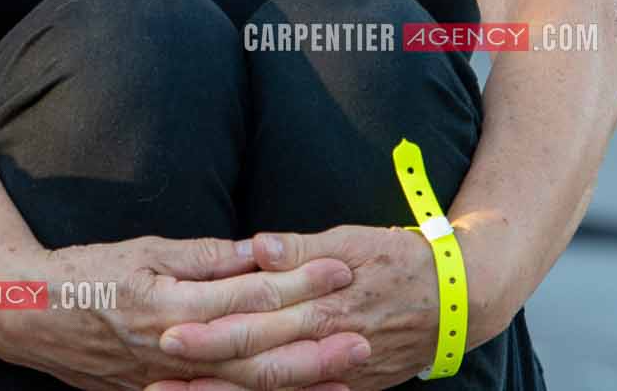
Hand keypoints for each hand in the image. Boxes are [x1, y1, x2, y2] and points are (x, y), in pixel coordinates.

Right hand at [0, 236, 371, 390]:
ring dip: (301, 382)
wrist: (28, 316)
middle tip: (365, 333)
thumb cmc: (85, 274)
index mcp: (170, 306)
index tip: (340, 268)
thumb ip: (205, 256)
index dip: (298, 282)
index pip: (249, 295)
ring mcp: (168, 382)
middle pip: (257, 353)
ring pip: (245, 388)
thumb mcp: (145, 251)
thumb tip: (261, 250)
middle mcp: (174, 350)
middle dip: (315, 345)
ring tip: (348, 374)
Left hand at [153, 226, 454, 390]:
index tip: (168, 333)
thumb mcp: (353, 240)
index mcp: (323, 304)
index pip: (257, 321)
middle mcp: (328, 345)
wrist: (462, 297)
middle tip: (155, 378)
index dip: (211, 331)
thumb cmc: (402, 258)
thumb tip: (256, 247)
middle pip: (256, 365)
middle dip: (204, 375)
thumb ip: (300, 249)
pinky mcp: (350, 386)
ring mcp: (340, 373)